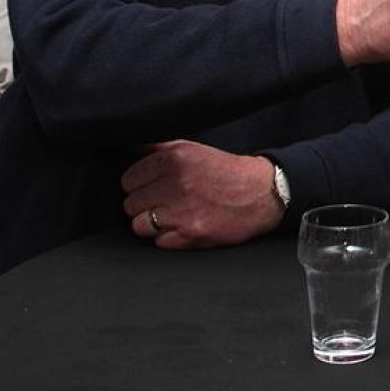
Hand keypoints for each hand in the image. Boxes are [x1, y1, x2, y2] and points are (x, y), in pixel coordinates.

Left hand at [121, 141, 282, 249]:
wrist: (262, 193)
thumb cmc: (226, 171)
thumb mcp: (194, 149)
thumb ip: (161, 149)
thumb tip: (131, 149)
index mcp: (174, 159)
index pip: (128, 179)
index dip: (139, 185)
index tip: (152, 187)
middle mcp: (175, 183)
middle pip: (130, 204)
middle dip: (144, 204)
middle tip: (165, 201)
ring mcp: (181, 211)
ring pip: (139, 225)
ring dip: (152, 223)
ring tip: (172, 215)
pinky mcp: (190, 234)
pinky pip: (159, 242)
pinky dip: (169, 237)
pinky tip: (184, 225)